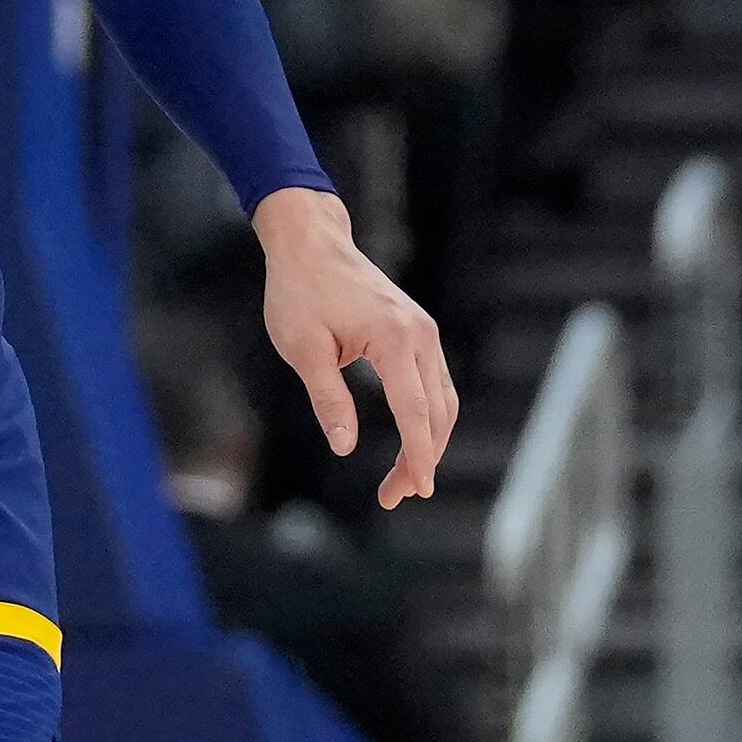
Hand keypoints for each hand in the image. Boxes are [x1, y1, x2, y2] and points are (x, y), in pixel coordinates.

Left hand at [255, 189, 459, 507]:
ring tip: (401, 481)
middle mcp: (420, 335)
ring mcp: (424, 332)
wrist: (311, 243)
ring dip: (428, 442)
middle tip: (394, 497)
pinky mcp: (418, 332)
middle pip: (436, 412)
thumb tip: (345, 446)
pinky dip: (427, 418)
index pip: (415, 411)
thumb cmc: (299, 293)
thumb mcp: (303, 351)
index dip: (417, 456)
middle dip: (421, 459)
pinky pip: (434, 383)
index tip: (414, 490)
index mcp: (393, 339)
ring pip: (442, 400)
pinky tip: (412, 443)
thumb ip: (328, 399)